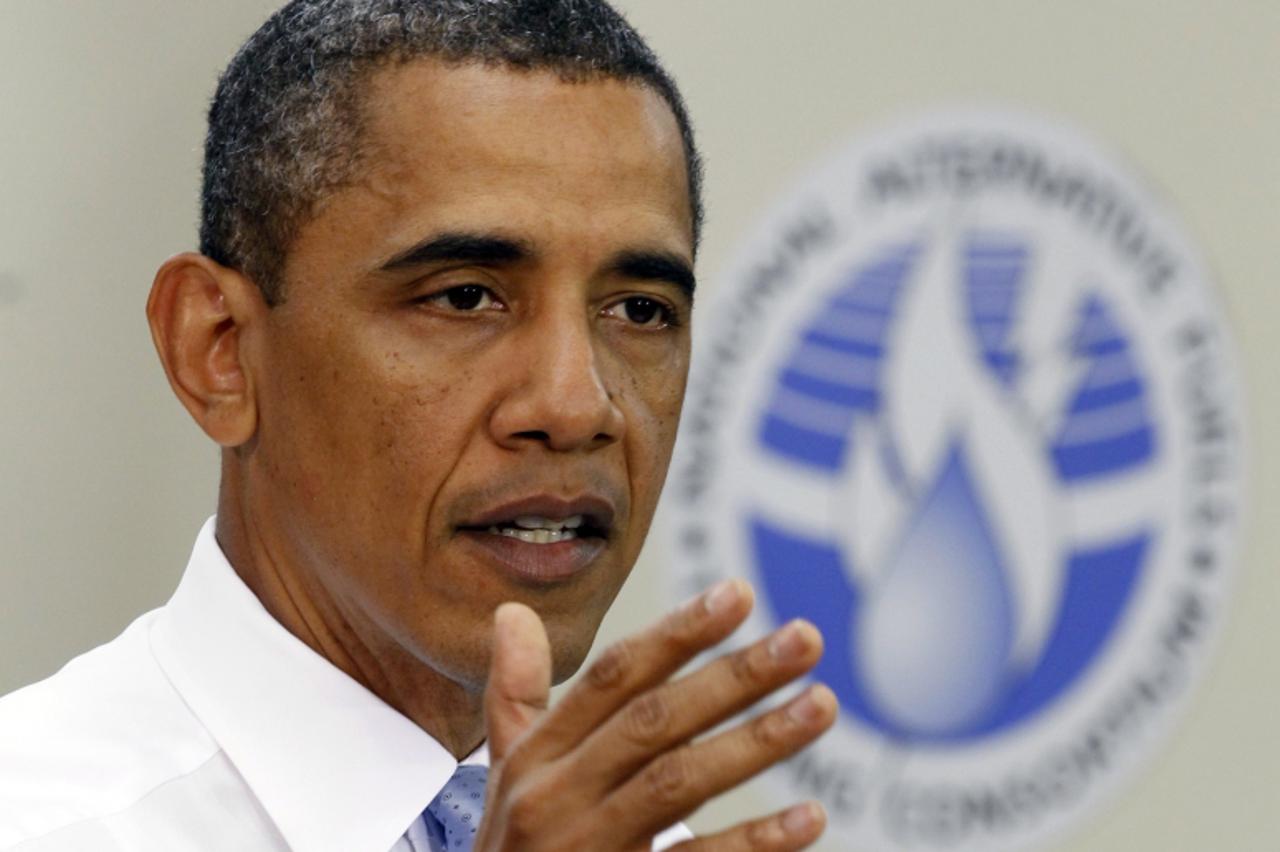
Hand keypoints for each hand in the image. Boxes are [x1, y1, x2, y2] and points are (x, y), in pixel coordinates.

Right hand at [477, 580, 836, 850]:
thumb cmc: (514, 849)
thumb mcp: (508, 771)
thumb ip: (517, 692)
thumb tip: (514, 612)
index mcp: (538, 756)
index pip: (613, 677)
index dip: (677, 632)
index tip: (740, 593)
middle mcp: (558, 797)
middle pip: (654, 721)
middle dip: (733, 675)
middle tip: (806, 638)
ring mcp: (589, 850)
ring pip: (678, 783)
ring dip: (756, 742)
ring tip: (820, 705)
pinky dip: (753, 843)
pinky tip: (808, 818)